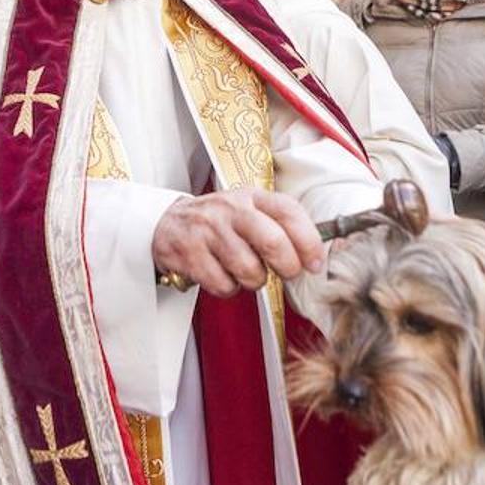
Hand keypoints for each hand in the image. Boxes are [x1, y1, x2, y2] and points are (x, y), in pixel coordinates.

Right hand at [151, 189, 324, 297]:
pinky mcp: (191, 254)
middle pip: (273, 242)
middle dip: (287, 266)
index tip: (315, 262)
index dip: (309, 240)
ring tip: (245, 271)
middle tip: (286, 272)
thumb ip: (279, 225)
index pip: (288, 211)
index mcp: (251, 196)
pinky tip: (222, 274)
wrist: (167, 223)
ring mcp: (209, 231)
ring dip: (254, 280)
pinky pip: (224, 285)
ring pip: (250, 270)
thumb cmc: (220, 223)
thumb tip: (316, 254)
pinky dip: (229, 288)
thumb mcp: (248, 210)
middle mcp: (231, 209)